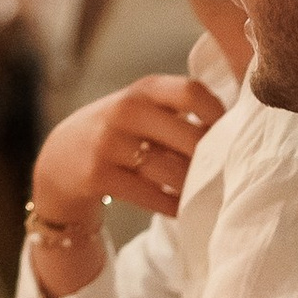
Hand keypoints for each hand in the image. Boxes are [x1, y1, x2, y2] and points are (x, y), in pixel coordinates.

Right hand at [32, 73, 223, 235]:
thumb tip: (238, 130)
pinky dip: (172, 206)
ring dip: (193, 188)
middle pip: (190, 138)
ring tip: (203, 195)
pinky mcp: (98, 175)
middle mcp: (125, 110)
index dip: (218, 116)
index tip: (227, 135)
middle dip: (211, 161)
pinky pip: (151, 196)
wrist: (59, 159)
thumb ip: (180, 111)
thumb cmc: (119, 133)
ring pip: (172, 172)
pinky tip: (180, 208)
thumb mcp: (142, 108)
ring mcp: (108, 142)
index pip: (192, 91)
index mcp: (144, 89)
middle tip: (222, 175)